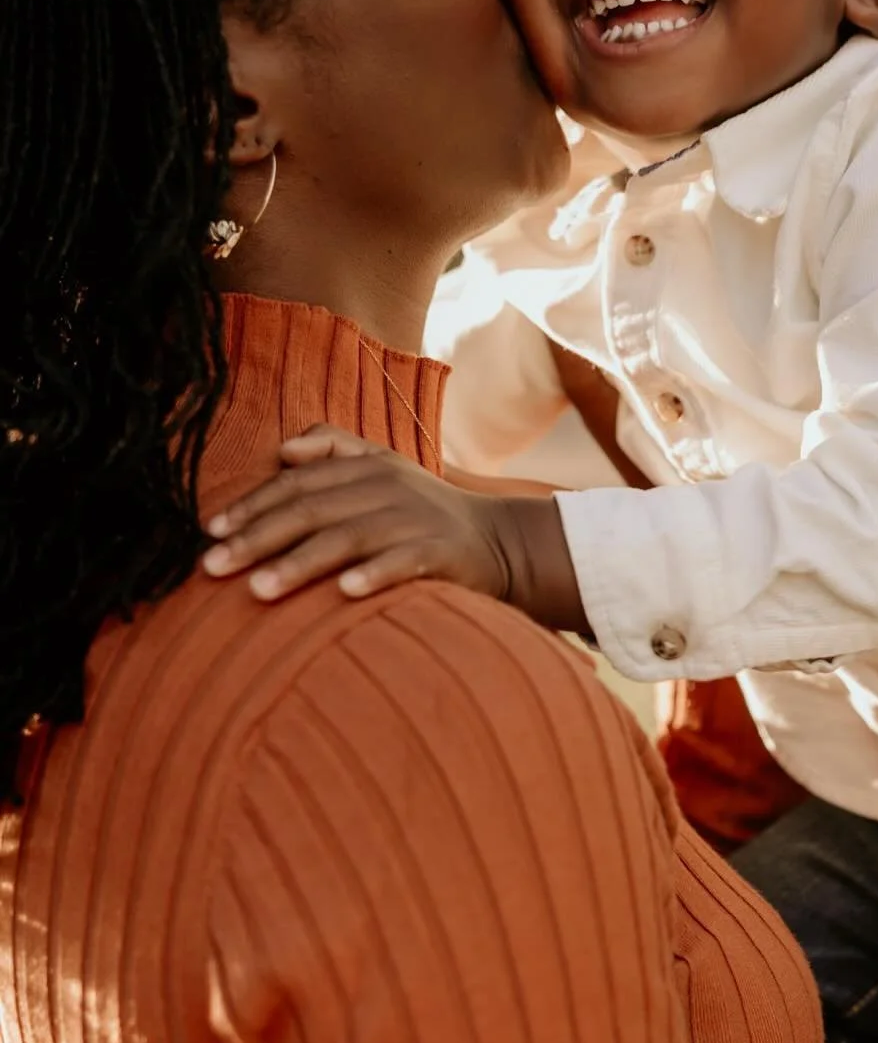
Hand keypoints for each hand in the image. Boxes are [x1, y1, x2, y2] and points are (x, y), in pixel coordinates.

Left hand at [202, 425, 515, 601]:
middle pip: (311, 509)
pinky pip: (403, 562)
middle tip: (212, 567)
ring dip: (300, 563)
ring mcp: (415, 520)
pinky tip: (344, 593)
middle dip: (258, 538)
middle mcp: (386, 488)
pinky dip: (374, 575)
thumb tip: (282, 450)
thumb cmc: (424, 510)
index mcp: (366, 467)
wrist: (501, 541)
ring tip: (259, 589)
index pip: (297, 481)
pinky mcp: (442, 552)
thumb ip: (333, 449)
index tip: (211, 532)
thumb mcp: (383, 468)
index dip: (252, 504)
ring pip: (347, 538)